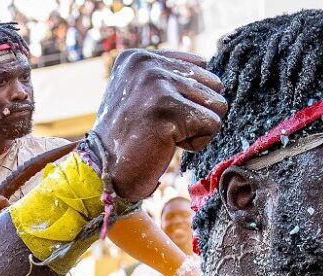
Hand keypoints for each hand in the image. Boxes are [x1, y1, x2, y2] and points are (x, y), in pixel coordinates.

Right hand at [91, 49, 226, 200]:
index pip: (200, 66)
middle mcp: (147, 64)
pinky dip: (196, 143)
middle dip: (197, 112)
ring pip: (217, 104)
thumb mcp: (141, 95)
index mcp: (139, 57)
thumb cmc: (128, 139)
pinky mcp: (168, 110)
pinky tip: (167, 145)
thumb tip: (214, 79)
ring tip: (165, 135)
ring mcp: (157, 85)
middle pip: (214, 84)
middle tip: (164, 128)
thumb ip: (170, 78)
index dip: (190, 98)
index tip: (159, 113)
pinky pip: (212, 125)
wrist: (105, 171)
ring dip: (197, 128)